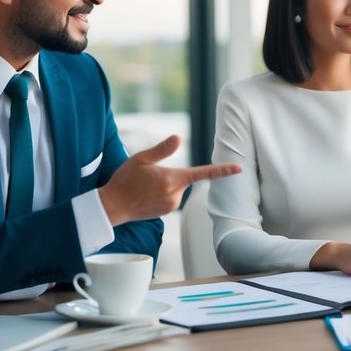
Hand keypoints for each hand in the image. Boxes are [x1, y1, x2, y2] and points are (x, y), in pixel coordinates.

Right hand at [98, 135, 240, 225]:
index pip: (203, 173)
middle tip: (147, 177)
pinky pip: (170, 198)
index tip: (239, 169)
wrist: (112, 206)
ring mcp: (171, 205)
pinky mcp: (166, 212)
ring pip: (176, 188)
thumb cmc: (124, 180)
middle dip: (171, 174)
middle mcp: (175, 194)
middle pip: (183, 178)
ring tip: (144, 187)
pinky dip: (161, 194)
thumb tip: (178, 138)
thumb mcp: (140, 158)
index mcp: (172, 178)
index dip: (222, 170)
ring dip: (165, 185)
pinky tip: (145, 196)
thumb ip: (162, 150)